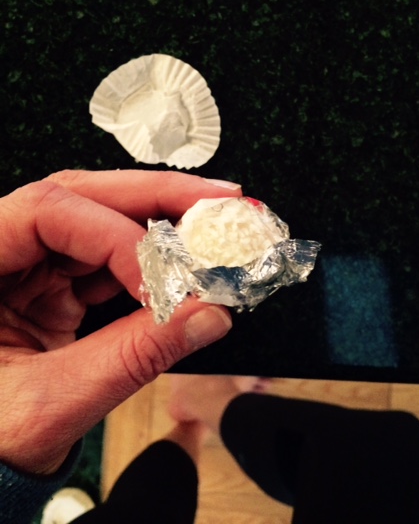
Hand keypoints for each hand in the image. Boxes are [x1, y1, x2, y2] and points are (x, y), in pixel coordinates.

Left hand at [0, 170, 240, 474]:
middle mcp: (0, 250)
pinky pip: (110, 255)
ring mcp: (29, 264)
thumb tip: (208, 315)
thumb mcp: (53, 403)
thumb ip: (134, 356)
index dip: (113, 235)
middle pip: (82, 197)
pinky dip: (153, 259)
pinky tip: (187, 260)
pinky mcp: (55, 282)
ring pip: (103, 218)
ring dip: (162, 222)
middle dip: (155, 196)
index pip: (47, 211)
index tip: (158, 282)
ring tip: (213, 224)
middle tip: (216, 199)